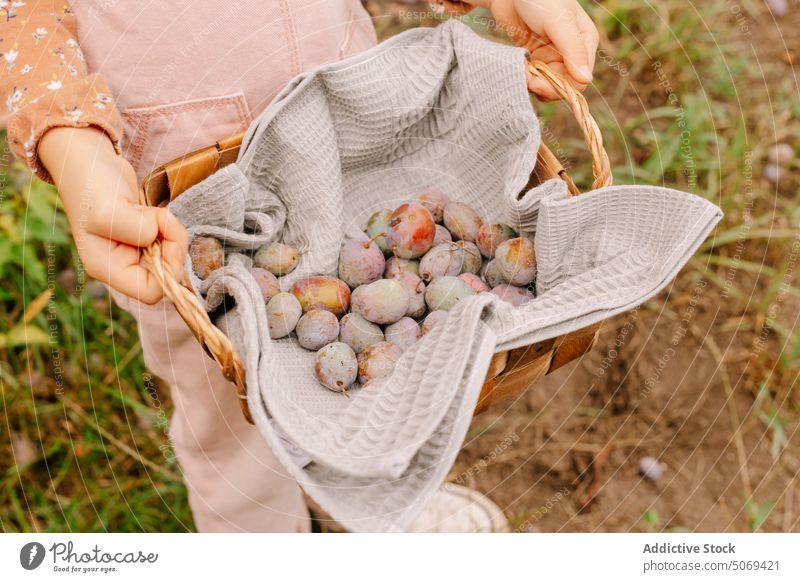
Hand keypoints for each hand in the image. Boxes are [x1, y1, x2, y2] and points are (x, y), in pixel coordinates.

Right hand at [39, 126, 187, 303]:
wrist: (90, 159)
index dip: (167, 272)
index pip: (151, 293)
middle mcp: (121, 264)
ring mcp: (134, 251)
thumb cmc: (91, 184)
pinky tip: (156, 212)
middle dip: (173, 248)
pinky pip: (171, 241)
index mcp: (107, 268)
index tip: (167, 243)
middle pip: (167, 276)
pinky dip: (171, 226)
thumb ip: (136, 229)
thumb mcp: (109, 209)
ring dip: (173, 233)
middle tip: (163, 221)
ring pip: (172, 258)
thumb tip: (157, 236)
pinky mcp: (146, 236)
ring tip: (156, 213)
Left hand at [447, 0, 598, 99]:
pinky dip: (524, 76)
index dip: (559, 87)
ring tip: (521, 68)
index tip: (537, 83)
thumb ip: (573, 49)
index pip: (578, 81)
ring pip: (546, 84)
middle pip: (562, 86)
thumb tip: (586, 80)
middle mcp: (571, 52)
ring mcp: (552, 55)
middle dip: (543, 85)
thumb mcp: (559, 21)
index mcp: (584, 43)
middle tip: (527, 78)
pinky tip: (519, 66)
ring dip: (532, 81)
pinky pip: (534, 77)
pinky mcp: (535, 57)